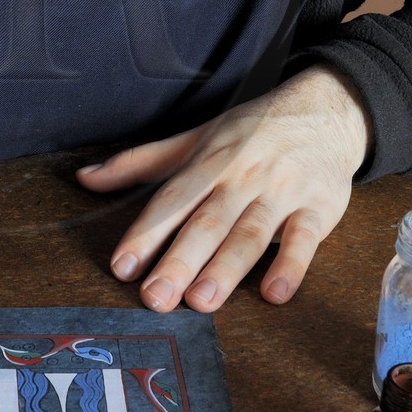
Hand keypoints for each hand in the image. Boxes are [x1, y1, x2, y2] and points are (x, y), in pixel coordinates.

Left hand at [76, 66, 371, 312]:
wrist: (326, 110)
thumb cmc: (252, 131)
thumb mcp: (195, 138)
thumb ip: (139, 162)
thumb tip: (85, 178)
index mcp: (209, 161)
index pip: (171, 199)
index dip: (146, 233)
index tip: (122, 266)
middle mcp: (242, 176)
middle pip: (207, 222)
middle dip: (179, 261)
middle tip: (155, 298)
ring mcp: (282, 191)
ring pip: (250, 233)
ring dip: (226, 268)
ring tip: (202, 301)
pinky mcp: (319, 207)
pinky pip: (305, 239)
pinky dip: (291, 265)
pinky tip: (274, 292)